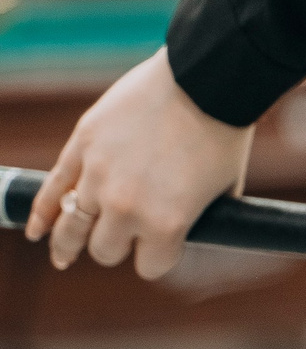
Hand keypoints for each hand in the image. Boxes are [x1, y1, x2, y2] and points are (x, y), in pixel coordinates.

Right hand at [24, 48, 253, 279]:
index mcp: (166, 224)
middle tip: (125, 238)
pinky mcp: (81, 148)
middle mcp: (126, 208)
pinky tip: (36, 231)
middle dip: (118, 246)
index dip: (158, 258)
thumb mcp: (225, 189)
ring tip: (66, 256)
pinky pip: (50, 191)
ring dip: (70, 243)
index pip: (150, 266)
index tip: (161, 250)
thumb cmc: (223, 134)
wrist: (204, 81)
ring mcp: (98, 177)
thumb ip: (203, 216)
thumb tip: (194, 233)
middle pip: (106, 250)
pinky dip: (40, 215)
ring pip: (72, 227)